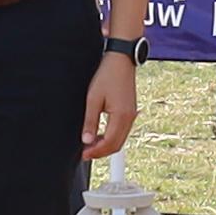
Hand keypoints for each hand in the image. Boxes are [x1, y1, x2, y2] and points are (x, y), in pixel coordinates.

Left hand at [80, 48, 139, 162]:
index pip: (109, 143)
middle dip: (101, 152)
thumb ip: (90, 121)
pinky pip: (122, 131)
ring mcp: (132, 115)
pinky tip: (100, 135)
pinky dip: (111, 138)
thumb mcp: (93, 99)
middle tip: (86, 153)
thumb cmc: (107, 75)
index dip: (96, 151)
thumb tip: (87, 140)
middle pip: (117, 145)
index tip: (83, 154)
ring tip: (90, 145)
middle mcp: (129, 118)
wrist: (121, 60)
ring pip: (120, 140)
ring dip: (106, 145)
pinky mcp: (130, 111)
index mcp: (121, 116)